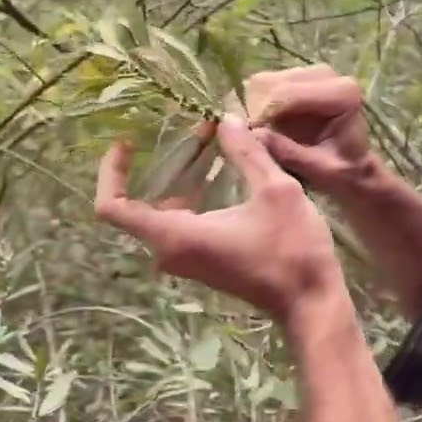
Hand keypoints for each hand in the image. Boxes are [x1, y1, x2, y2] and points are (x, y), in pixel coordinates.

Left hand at [94, 115, 343, 322]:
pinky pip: (181, 226)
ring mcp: (187, 260)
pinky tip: (221, 176)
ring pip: (163, 214)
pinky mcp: (204, 263)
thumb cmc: (292, 249)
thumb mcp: (276, 191)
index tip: (128, 144)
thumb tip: (227, 120)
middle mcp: (171, 251)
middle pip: (139, 205)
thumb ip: (247, 154)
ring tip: (208, 145)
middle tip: (191, 133)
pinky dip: (193, 197)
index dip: (111, 172)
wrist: (310, 301)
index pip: (113, 207)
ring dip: (181, 179)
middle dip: (160, 164)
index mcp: (175, 235)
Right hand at [235, 64, 378, 199]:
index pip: (286, 94)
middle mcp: (327, 75)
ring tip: (268, 136)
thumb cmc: (341, 169)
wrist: (351, 163)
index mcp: (342, 93)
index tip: (254, 142)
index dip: (263, 117)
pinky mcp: (294, 76)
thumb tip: (255, 135)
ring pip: (261, 83)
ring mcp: (309, 73)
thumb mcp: (320, 170)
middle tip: (260, 141)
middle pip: (269, 84)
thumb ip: (290, 153)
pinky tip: (270, 127)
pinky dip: (257, 107)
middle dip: (258, 113)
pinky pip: (260, 87)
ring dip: (256, 110)